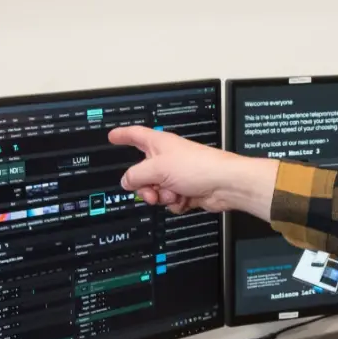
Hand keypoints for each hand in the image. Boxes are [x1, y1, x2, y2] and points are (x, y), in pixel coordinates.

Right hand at [108, 126, 277, 219]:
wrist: (225, 185)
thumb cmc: (199, 167)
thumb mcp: (157, 169)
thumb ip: (136, 175)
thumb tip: (126, 181)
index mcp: (160, 144)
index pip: (135, 135)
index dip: (122, 135)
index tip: (113, 136)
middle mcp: (168, 158)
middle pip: (143, 172)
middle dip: (145, 186)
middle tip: (150, 192)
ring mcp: (178, 175)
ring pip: (156, 190)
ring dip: (162, 196)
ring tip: (174, 194)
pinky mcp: (187, 190)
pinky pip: (171, 200)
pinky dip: (176, 203)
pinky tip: (185, 199)